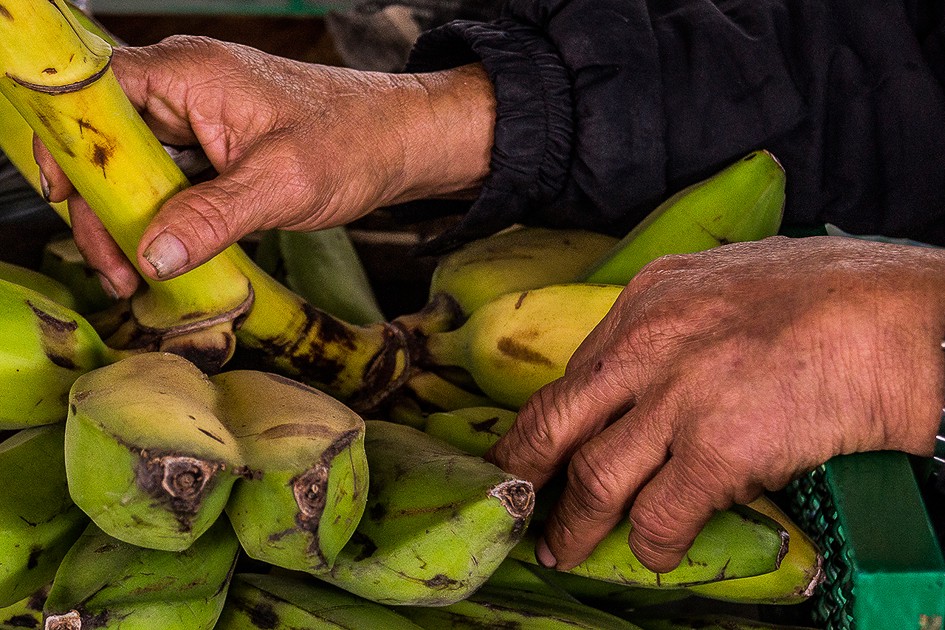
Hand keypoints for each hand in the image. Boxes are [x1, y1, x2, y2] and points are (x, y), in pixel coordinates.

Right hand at [35, 35, 494, 295]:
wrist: (400, 143)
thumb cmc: (354, 141)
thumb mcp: (282, 184)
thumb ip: (214, 217)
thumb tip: (152, 255)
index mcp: (189, 74)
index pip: (93, 97)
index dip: (69, 147)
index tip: (69, 203)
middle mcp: (183, 88)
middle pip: (106, 141)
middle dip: (101, 207)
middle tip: (118, 268)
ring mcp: (197, 118)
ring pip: (133, 167)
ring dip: (129, 219)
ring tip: (135, 274)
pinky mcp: (213, 147)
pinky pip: (166, 179)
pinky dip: (160, 217)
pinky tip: (165, 256)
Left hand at [487, 235, 944, 572]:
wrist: (907, 317)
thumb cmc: (837, 297)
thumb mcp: (733, 282)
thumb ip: (681, 322)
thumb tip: (651, 373)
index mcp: (652, 297)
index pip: (578, 371)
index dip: (553, 419)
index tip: (536, 446)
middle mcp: (650, 342)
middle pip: (557, 419)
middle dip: (525, 470)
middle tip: (513, 500)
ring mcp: (680, 395)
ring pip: (595, 477)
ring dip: (575, 524)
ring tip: (565, 547)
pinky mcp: (719, 448)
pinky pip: (660, 515)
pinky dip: (651, 544)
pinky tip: (653, 553)